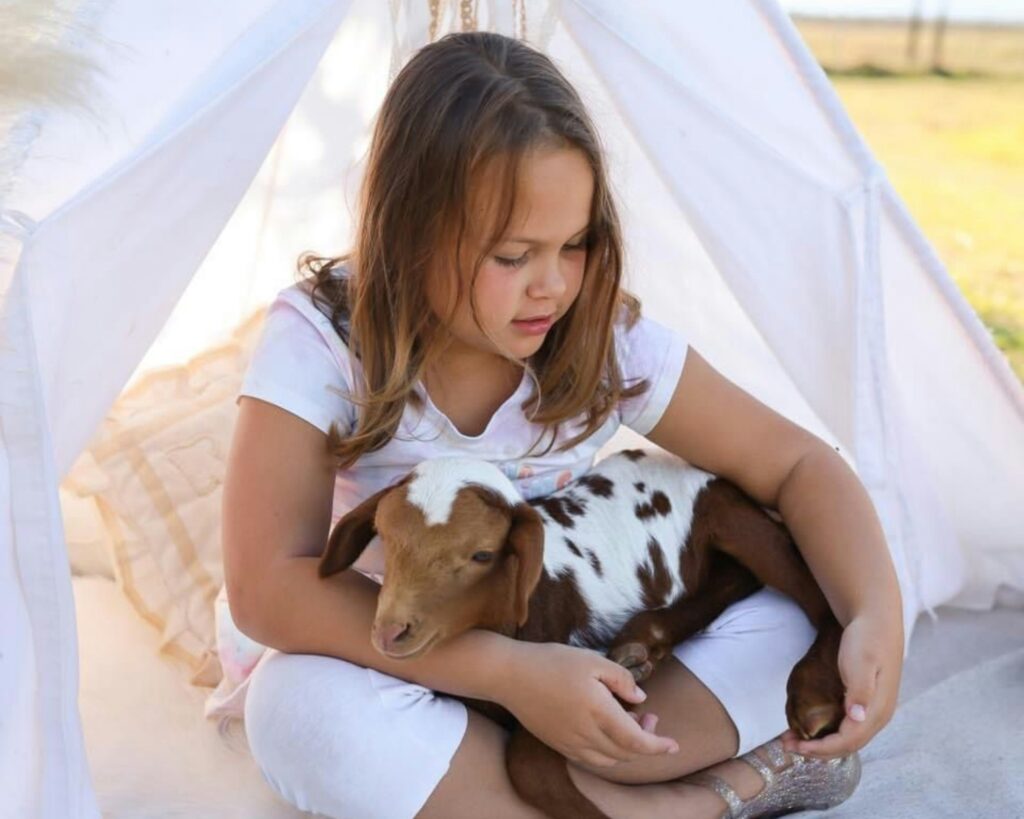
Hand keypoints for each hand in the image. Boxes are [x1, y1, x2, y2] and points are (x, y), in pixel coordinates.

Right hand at [495, 641, 679, 767]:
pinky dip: (607, 753)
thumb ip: (621, 679)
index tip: (674, 745)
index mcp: (598, 712)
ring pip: (608, 760)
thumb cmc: (552, 662)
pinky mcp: (558, 744)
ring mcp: (570, 743)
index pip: (636, 741)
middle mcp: (586, 734)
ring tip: (628, 723)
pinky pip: (590, 759)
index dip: (658, 746)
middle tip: (649, 718)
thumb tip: (640, 697)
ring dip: (626, 749)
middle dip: (645, 742)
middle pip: (625, 754)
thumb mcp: (592, 660)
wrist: (510, 675)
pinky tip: (606, 732)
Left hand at [782, 612, 903, 757]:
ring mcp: (872, 709)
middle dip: (817, 751)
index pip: (849, 742)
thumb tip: (858, 717)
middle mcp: (878, 715)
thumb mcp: (861, 661)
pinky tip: (811, 728)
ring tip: (793, 740)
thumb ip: (860, 689)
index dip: (823, 748)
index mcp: (878, 710)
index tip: (798, 747)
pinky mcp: (865, 702)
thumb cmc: (866, 638)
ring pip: (847, 739)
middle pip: (847, 745)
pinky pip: (846, 728)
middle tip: (787, 745)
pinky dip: (827, 733)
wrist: (874, 618)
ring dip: (821, 744)